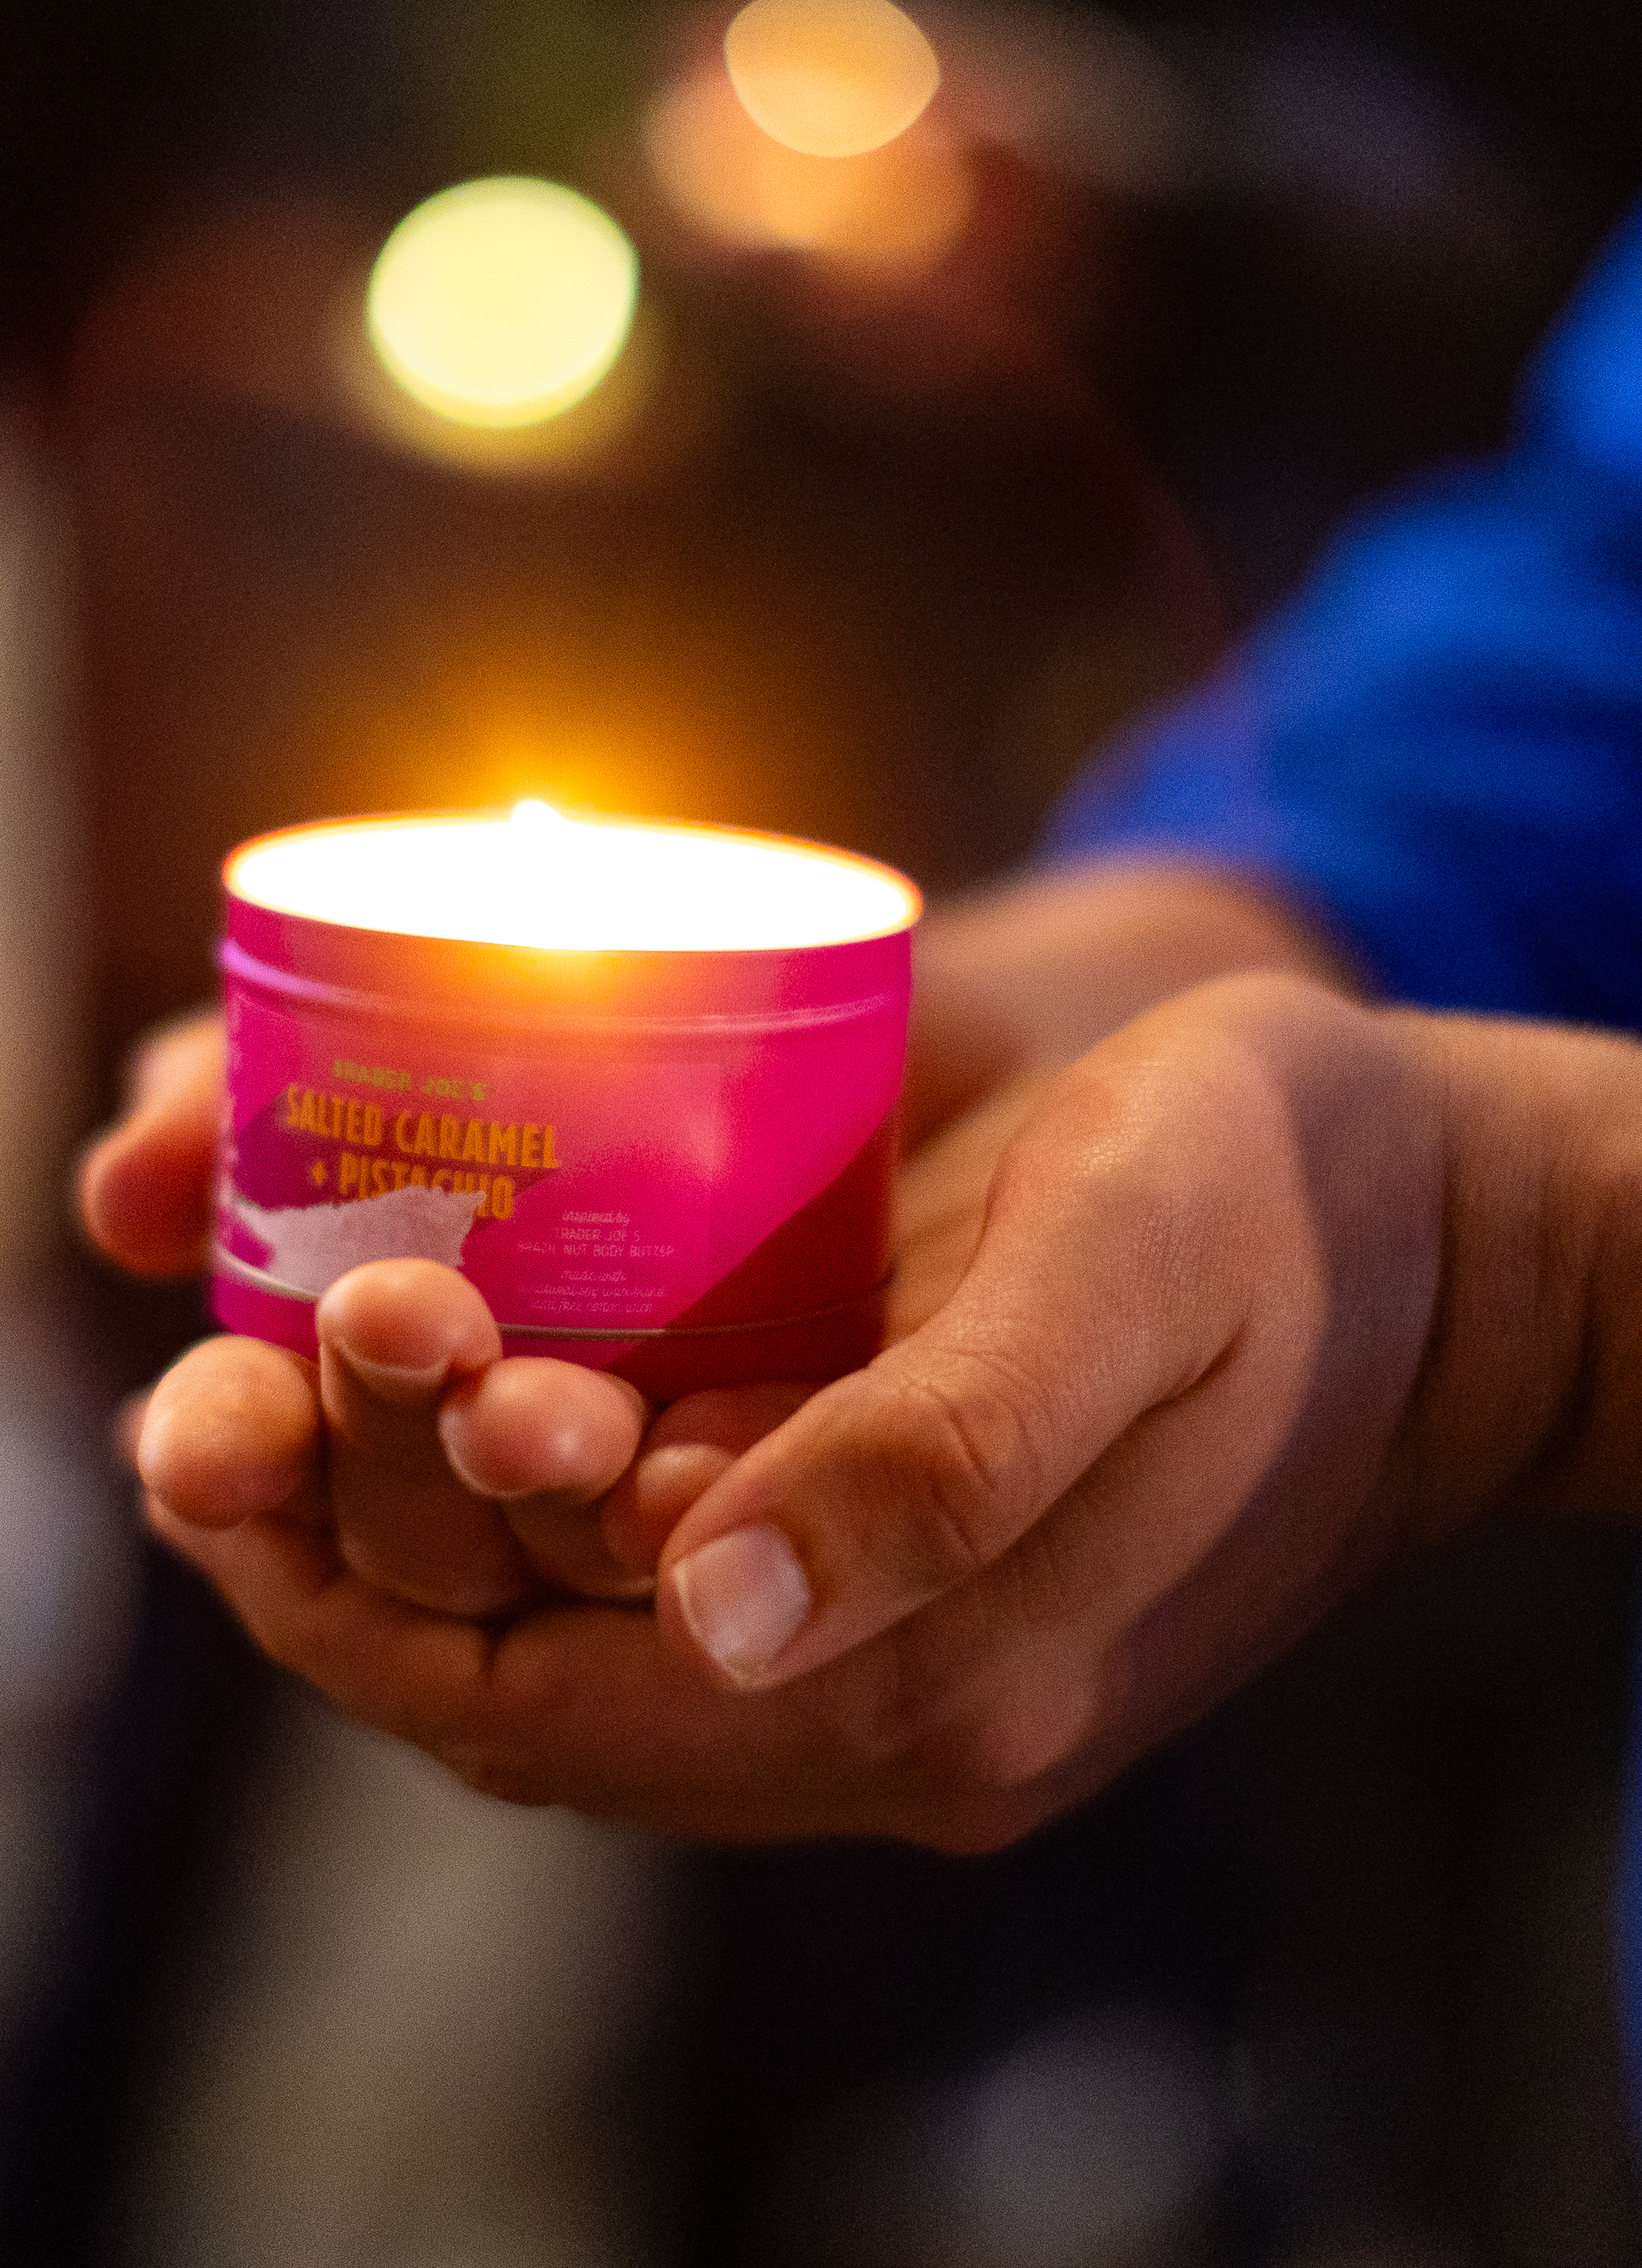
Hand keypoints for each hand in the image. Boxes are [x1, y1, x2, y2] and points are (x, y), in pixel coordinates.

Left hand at [80, 865, 1338, 1621]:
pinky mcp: (923, 1577)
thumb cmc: (1296, 1209)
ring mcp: (911, 1659)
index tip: (232, 1436)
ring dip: (439, 1520)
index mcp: (947, 1686)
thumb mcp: (1127, 1280)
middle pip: (539, 1690)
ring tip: (352, 1337)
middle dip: (368, 1540)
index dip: (357, 1597)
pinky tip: (496, 1365)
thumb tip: (705, 1607)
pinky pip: (667, 1581)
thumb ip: (938, 1460)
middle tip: (267, 1348)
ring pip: (585, 1646)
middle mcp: (904, 1716)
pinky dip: (544, 1498)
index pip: (550, 1714)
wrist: (1452, 1244)